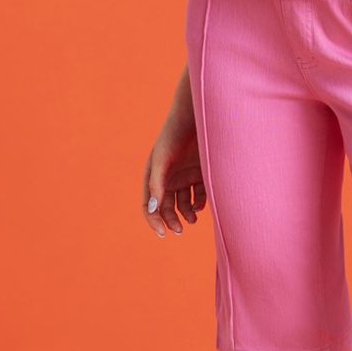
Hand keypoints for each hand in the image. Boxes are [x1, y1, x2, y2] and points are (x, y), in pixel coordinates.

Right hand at [143, 98, 205, 236]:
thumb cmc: (174, 136)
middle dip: (171, 220)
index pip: (150, 205)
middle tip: (180, 229)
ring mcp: (185, 177)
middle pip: (167, 208)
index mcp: (154, 176)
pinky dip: (199, 204)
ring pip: (184, 204)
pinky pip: (199, 195)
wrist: (197, 117)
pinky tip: (200, 205)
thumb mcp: (162, 160)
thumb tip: (153, 210)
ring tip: (192, 219)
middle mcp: (168, 179)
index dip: (154, 220)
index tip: (162, 233)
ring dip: (186, 215)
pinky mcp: (201, 174)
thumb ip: (157, 184)